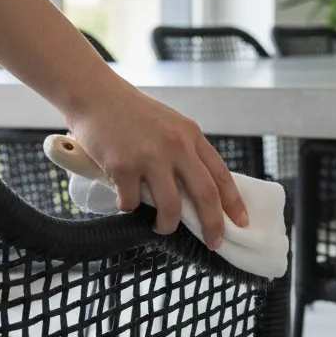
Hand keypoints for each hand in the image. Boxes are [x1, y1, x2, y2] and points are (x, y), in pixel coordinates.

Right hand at [66, 70, 248, 248]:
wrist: (94, 94)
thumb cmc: (130, 111)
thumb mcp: (170, 125)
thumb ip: (185, 152)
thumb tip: (199, 190)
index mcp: (190, 135)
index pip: (221, 174)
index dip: (234, 202)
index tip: (241, 222)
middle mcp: (175, 146)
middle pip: (205, 195)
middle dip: (213, 225)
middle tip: (214, 242)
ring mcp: (149, 157)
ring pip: (171, 207)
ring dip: (167, 225)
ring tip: (161, 226)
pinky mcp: (123, 167)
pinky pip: (132, 202)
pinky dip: (128, 206)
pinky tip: (123, 198)